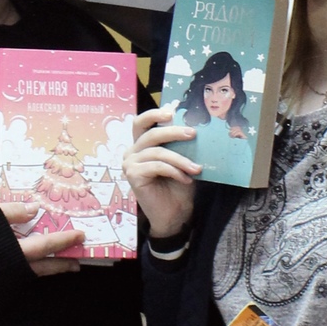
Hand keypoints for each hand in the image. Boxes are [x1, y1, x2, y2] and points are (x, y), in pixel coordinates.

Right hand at [0, 199, 82, 275]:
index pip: (45, 244)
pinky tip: (32, 266)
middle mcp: (11, 267)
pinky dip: (31, 270)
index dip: (64, 240)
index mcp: (12, 250)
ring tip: (58, 266)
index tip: (80, 236)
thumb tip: (35, 208)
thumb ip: (12, 211)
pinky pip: (19, 277)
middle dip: (61, 264)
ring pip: (31, 274)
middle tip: (76, 264)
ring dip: (47, 269)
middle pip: (42, 266)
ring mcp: (4, 277)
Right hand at [122, 105, 200, 241]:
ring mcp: (129, 163)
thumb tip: (189, 122)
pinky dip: (175, 171)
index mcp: (141, 144)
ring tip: (197, 168)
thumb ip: (180, 142)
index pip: (142, 122)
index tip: (172, 111)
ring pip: (157, 152)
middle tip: (193, 134)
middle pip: (150, 134)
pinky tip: (186, 179)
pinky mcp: (132, 175)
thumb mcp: (181, 159)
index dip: (155, 114)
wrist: (175, 214)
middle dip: (173, 132)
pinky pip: (157, 166)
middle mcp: (132, 151)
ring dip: (180, 159)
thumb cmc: (178, 186)